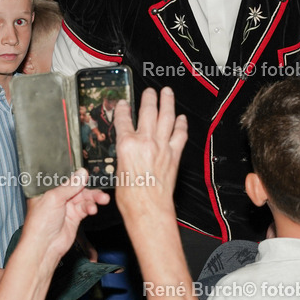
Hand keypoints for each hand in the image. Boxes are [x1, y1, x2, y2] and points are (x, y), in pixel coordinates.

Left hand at [22, 169, 109, 265]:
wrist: (45, 246)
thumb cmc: (39, 224)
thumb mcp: (54, 198)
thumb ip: (70, 185)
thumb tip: (81, 173)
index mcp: (48, 190)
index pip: (65, 178)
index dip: (77, 176)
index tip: (87, 173)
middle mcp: (57, 198)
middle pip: (77, 188)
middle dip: (89, 188)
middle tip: (99, 190)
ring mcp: (66, 208)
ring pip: (83, 198)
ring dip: (93, 198)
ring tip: (102, 199)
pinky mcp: (74, 217)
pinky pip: (85, 208)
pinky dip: (90, 207)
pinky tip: (93, 208)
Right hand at [113, 87, 187, 222]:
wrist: (148, 209)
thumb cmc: (130, 197)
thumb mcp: (118, 170)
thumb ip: (125, 154)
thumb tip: (128, 148)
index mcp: (126, 145)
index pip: (123, 119)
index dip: (123, 109)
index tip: (124, 103)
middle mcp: (145, 142)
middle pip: (148, 111)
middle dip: (149, 97)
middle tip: (150, 91)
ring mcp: (162, 146)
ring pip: (166, 117)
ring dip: (167, 103)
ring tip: (167, 93)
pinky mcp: (174, 154)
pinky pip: (179, 134)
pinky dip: (181, 124)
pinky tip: (181, 118)